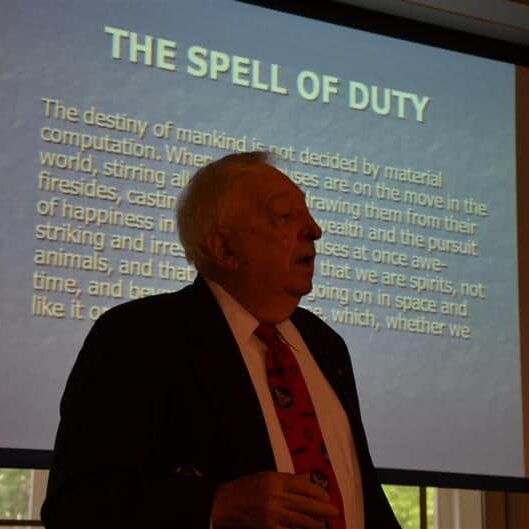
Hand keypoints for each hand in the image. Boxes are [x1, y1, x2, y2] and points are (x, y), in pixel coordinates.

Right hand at [211, 471, 338, 528]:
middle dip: (324, 509)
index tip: (326, 496)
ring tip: (324, 525)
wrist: (225, 504)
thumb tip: (307, 480)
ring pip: (302, 521)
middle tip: (335, 511)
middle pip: (307, 504)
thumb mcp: (267, 476)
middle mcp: (277, 497)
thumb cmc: (246, 488)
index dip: (318, 492)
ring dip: (316, 524)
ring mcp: (274, 515)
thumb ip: (288, 479)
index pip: (304, 485)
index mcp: (276, 480)